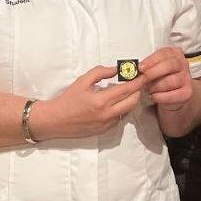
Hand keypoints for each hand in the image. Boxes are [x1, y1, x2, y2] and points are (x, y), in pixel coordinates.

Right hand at [32, 66, 146, 139]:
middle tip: (136, 82)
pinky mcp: (105, 130)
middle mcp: (107, 114)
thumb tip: (116, 69)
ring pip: (128, 111)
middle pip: (133, 101)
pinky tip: (116, 102)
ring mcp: (107, 124)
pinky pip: (120, 118)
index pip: (127, 89)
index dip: (138, 81)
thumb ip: (100, 72)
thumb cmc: (68, 99)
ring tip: (127, 91)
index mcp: (101, 100)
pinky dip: (122, 109)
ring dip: (130, 100)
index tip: (143, 74)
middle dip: (138, 90)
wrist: (56, 120)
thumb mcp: (82, 81)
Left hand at [140, 47, 192, 110]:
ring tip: (148, 89)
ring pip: (172, 81)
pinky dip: (162, 96)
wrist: (172, 92)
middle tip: (143, 78)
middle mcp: (183, 64)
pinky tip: (154, 96)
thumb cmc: (160, 77)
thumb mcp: (154, 67)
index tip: (140, 67)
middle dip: (154, 72)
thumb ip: (148, 65)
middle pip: (170, 65)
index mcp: (174, 53)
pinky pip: (175, 94)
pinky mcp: (187, 92)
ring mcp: (187, 78)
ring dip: (157, 86)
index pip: (164, 53)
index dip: (151, 60)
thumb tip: (133, 68)